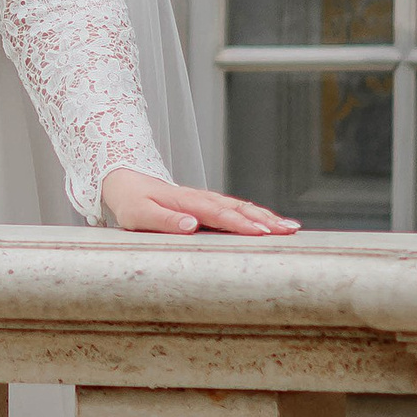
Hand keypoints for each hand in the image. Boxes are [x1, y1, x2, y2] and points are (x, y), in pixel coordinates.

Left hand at [100, 167, 298, 238]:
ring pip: (241, 208)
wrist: (125, 183)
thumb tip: (192, 225)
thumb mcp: (139, 215)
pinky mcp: (207, 206)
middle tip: (289, 231)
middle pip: (239, 209)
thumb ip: (165, 220)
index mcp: (187, 203)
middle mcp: (201, 200)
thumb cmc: (132, 203)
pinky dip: (256, 215)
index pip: (219, 214)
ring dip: (266, 217)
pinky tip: (271, 222)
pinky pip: (236, 209)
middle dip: (265, 220)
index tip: (262, 233)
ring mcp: (206, 201)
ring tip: (291, 227)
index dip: (241, 224)